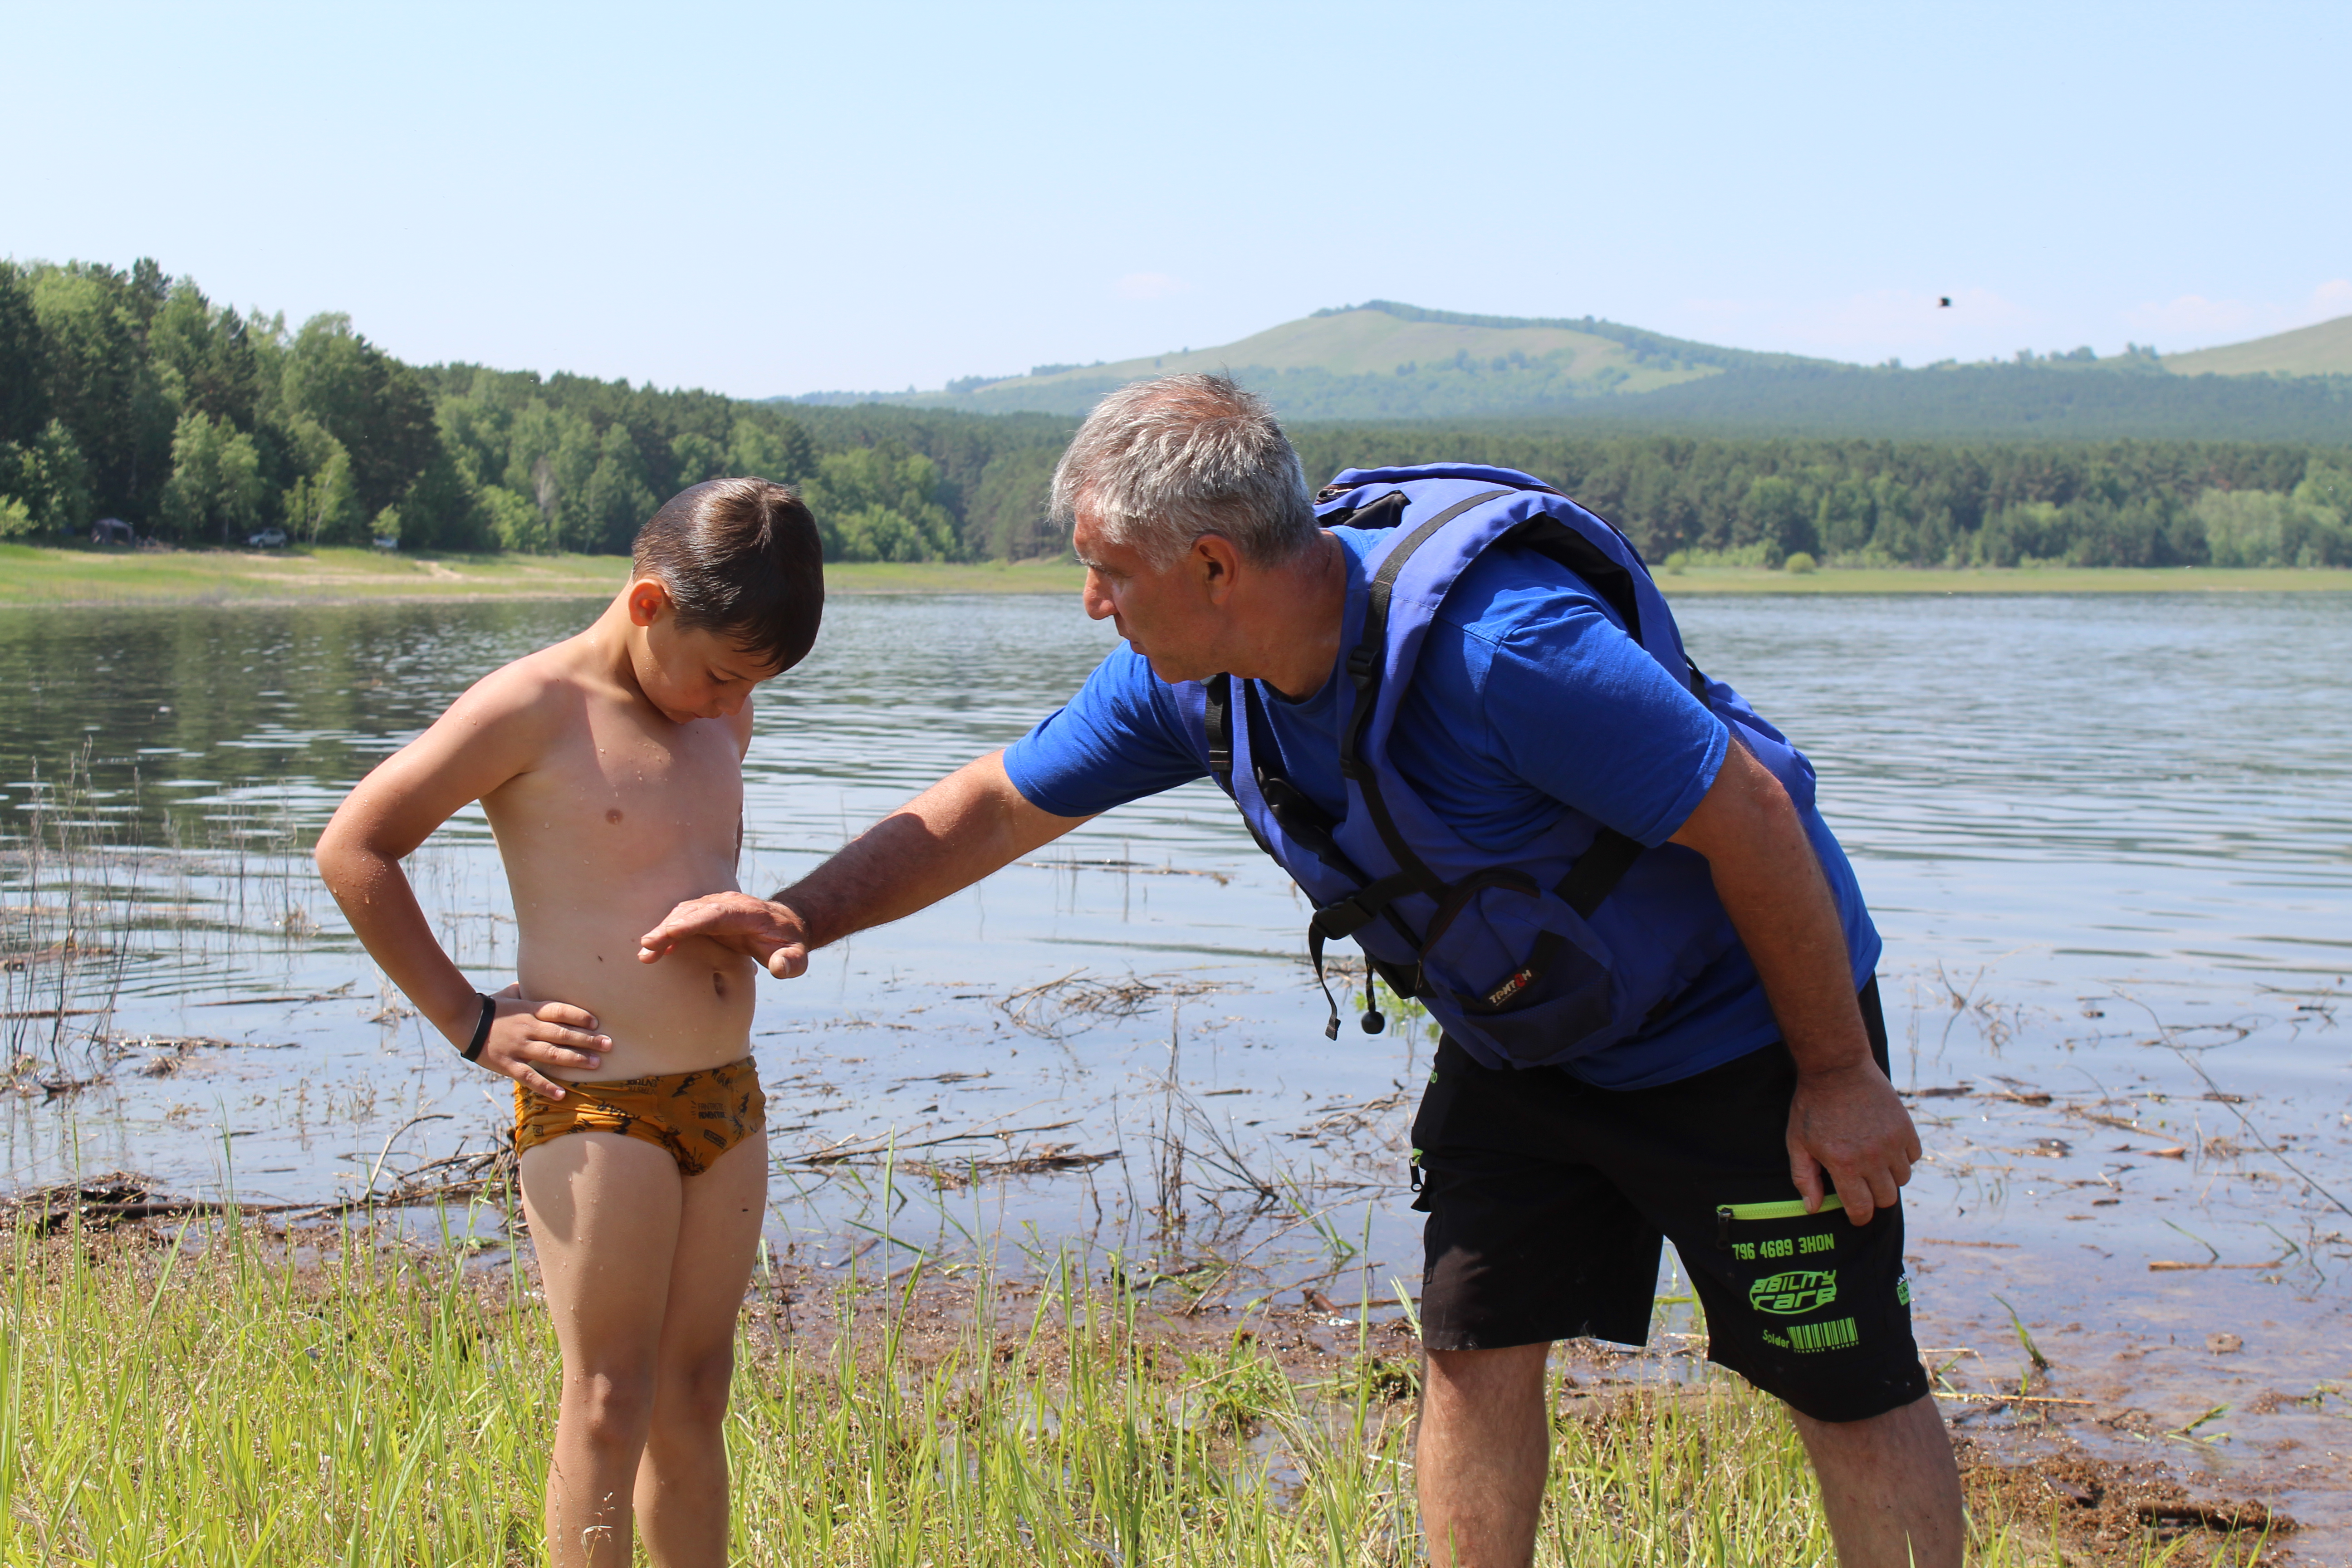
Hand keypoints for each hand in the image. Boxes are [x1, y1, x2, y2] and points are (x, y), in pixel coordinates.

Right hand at [470, 983, 610, 1100]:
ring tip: (595, 1064)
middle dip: (587, 1040)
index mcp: (530, 1010)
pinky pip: (530, 1077)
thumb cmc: (492, 1007)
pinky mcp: (508, 1064)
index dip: (578, 1016)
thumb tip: (541, 979)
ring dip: (575, 1060)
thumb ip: (529, 990)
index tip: (596, 1022)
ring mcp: (519, 1047)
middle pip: (562, 1034)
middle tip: (608, 1044)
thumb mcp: (511, 993)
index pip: (558, 1011)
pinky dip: (546, 1086)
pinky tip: (562, 1094)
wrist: (463, 1021)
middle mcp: (528, 1028)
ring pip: (551, 1055)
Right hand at [637, 891, 810, 978]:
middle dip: (669, 927)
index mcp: (749, 913)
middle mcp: (729, 904)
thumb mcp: (797, 956)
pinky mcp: (707, 914)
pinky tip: (654, 950)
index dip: (693, 921)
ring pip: (685, 913)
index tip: (670, 932)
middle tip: (647, 947)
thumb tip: (781, 968)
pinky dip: (668, 933)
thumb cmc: (788, 943)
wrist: (785, 925)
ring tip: (645, 953)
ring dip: (663, 931)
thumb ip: (792, 963)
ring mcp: (716, 906)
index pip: (717, 913)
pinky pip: (684, 920)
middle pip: (694, 911)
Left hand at [1785, 1060, 1920, 1224]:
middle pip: (1885, 1198)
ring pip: (1902, 1179)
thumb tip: (1813, 1209)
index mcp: (1844, 1164)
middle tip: (1862, 1185)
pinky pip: (1914, 1157)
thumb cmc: (1812, 1106)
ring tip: (1873, 1163)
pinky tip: (1886, 1147)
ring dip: (1889, 1177)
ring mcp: (1892, 1142)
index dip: (1859, 1217)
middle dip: (1873, 1198)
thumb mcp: (1798, 1142)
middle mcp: (1873, 1157)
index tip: (1856, 1215)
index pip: (1862, 1208)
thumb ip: (1805, 1178)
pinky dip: (1903, 1158)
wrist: (1836, 1067)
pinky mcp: (1906, 1127)